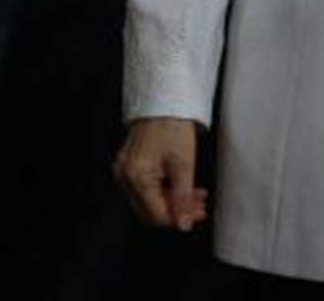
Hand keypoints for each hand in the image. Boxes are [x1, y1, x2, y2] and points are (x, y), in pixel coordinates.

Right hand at [114, 117, 208, 231]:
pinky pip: (145, 188)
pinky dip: (164, 190)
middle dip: (176, 211)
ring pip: (149, 201)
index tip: (198, 214)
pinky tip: (180, 186)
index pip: (157, 214)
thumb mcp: (184, 164)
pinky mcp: (129, 164)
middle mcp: (124, 174)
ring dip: (172, 202)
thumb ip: (183, 198)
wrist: (163, 99)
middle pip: (150, 210)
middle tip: (199, 206)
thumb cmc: (172, 124)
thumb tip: (183, 224)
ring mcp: (124, 169)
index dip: (180, 218)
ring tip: (194, 195)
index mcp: (136, 174)